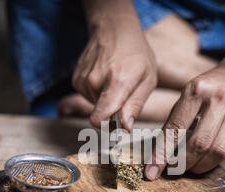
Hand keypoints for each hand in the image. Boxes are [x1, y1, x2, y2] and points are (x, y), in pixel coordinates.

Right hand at [72, 16, 156, 130]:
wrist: (114, 29)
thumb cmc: (136, 54)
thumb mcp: (148, 80)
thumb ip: (135, 106)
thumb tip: (125, 128)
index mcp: (117, 82)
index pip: (99, 118)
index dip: (108, 128)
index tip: (119, 125)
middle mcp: (95, 81)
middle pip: (100, 115)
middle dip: (113, 112)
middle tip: (124, 94)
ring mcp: (83, 80)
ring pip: (95, 107)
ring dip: (106, 101)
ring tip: (115, 82)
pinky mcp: (76, 79)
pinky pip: (88, 98)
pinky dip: (98, 93)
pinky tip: (105, 78)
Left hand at [145, 66, 224, 179]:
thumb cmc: (206, 91)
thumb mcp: (186, 98)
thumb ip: (174, 123)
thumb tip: (158, 156)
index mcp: (197, 90)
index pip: (175, 129)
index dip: (162, 153)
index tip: (152, 171)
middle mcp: (219, 99)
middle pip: (199, 143)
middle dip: (182, 163)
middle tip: (173, 170)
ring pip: (216, 151)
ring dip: (199, 166)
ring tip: (189, 167)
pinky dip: (213, 160)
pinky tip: (204, 160)